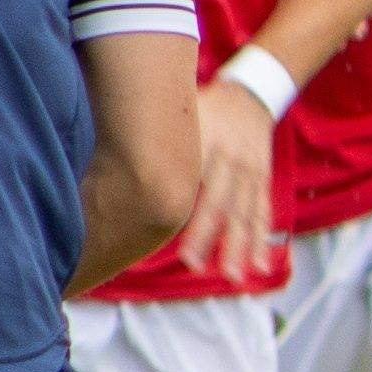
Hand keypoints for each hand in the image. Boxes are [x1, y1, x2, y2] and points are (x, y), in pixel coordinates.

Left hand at [173, 78, 277, 277]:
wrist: (248, 95)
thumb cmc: (201, 106)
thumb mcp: (180, 110)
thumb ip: (153, 132)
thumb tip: (109, 159)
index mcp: (208, 139)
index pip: (194, 178)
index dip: (185, 209)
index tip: (169, 233)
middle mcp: (231, 158)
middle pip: (219, 202)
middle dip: (208, 235)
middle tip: (194, 265)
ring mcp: (250, 171)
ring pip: (244, 213)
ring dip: (240, 247)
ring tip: (232, 276)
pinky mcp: (261, 181)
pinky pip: (261, 213)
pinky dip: (262, 241)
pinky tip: (261, 266)